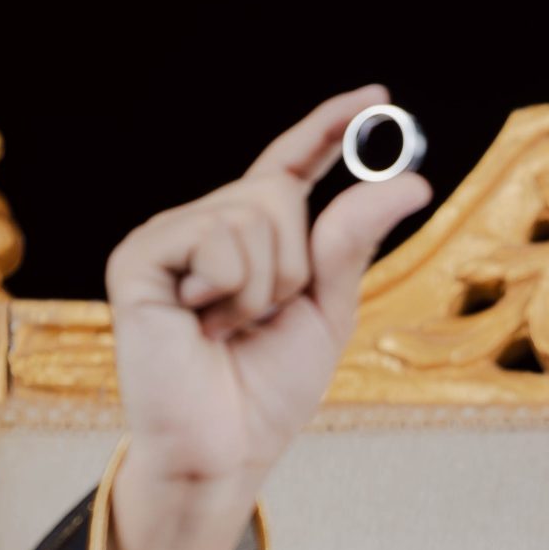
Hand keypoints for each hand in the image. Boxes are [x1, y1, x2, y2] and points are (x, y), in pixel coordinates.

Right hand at [103, 86, 431, 549]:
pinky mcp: (139, 257)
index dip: (329, 128)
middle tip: (263, 317)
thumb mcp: (328, 312)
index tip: (377, 97)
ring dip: (264, 285)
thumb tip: (409, 181)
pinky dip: (229, 291)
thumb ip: (352, 243)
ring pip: (252, 213)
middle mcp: (206, 226)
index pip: (290, 165)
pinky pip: (217, 239)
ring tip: (230, 328)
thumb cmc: (267, 393)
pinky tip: (199, 325)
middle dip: (295, 262)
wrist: (223, 452)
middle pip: (278, 191)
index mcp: (250, 238)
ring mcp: (170, 238)